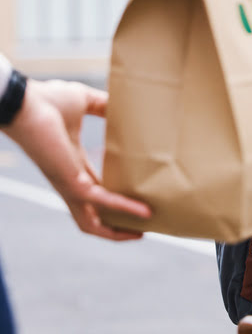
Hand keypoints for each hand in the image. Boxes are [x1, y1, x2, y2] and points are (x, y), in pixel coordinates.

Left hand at [4, 79, 150, 240]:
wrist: (26, 104)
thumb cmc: (47, 101)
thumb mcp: (84, 101)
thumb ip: (102, 104)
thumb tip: (120, 101)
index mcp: (73, 163)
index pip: (95, 189)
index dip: (113, 199)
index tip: (136, 201)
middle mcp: (71, 180)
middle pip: (92, 216)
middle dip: (115, 227)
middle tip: (141, 228)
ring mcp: (70, 185)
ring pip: (92, 223)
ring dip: (117, 231)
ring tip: (141, 232)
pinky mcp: (72, 184)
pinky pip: (101, 203)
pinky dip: (122, 209)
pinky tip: (142, 211)